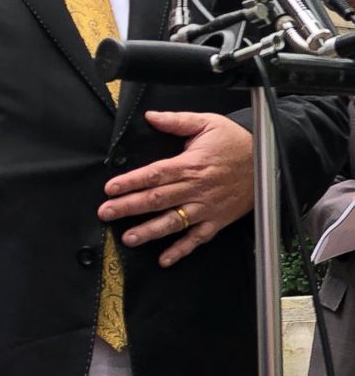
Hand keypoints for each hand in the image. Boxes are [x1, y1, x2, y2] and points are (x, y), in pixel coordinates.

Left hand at [98, 111, 253, 266]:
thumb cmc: (235, 142)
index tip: (111, 188)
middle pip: (157, 199)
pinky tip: (164, 259)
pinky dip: (181, 250)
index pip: (154, 175)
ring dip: (150, 231)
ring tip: (129, 238)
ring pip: (173, 222)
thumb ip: (176, 120)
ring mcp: (206, 208)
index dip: (131, 182)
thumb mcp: (207, 123)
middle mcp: (196, 189)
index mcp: (190, 165)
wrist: (268, 162)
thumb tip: (151, 116)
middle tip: (106, 213)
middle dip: (129, 207)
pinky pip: (197, 239)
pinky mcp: (216, 221)